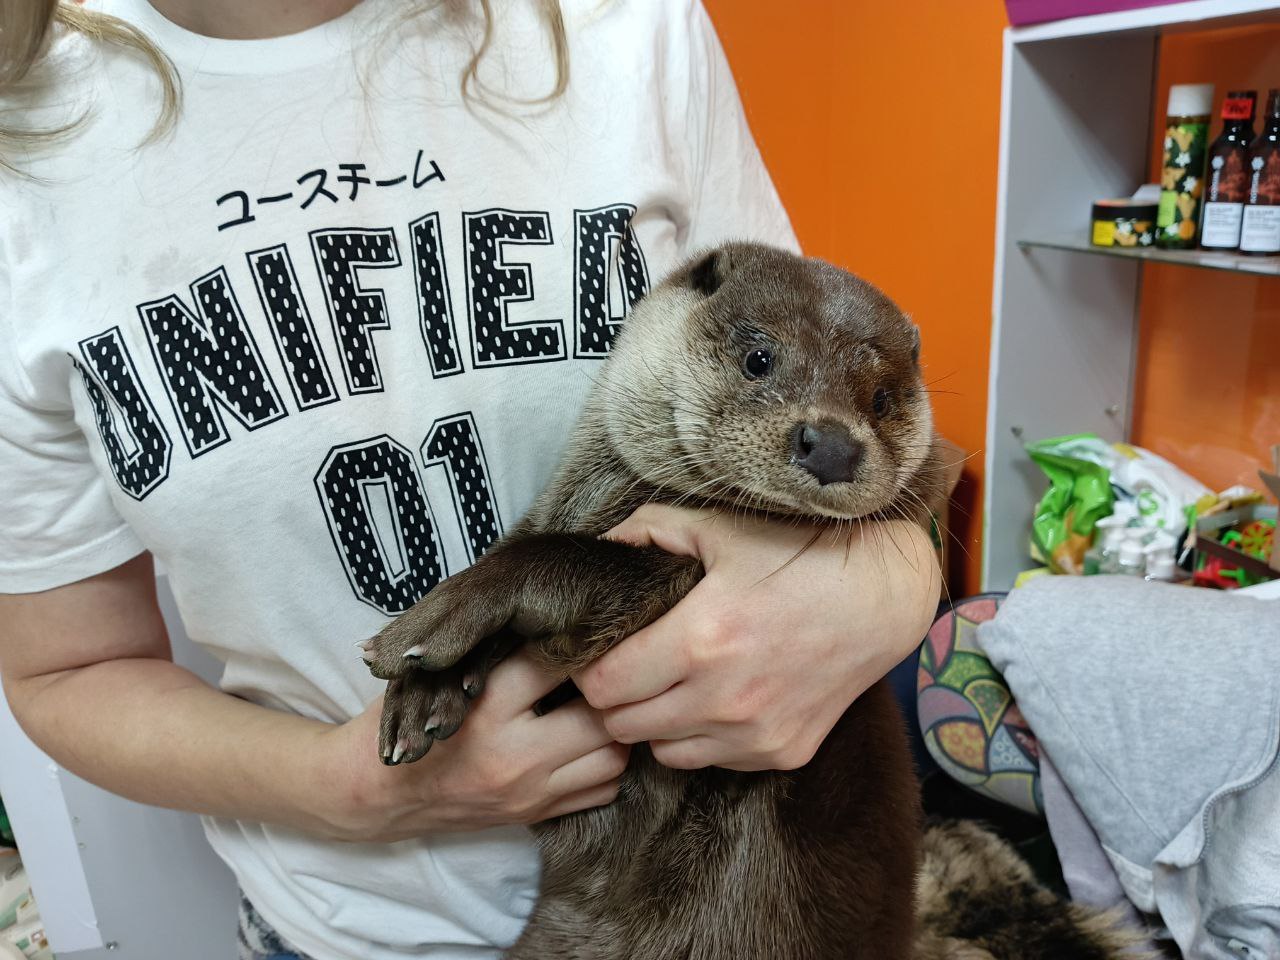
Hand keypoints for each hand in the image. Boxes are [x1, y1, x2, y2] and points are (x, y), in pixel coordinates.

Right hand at [319, 649, 628, 841]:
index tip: (583, 624)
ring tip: (603, 700)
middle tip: (606, 664)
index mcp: (485, 708)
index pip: (556, 661)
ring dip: (616, 725)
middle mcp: (512, 755)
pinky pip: (604, 789)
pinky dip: (608, 761)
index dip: (576, 637)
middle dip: (609, 686)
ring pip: (613, 754)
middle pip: (601, 714)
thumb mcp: (440, 670)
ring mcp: (528, 792)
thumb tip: (559, 614)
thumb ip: (494, 645)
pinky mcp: (535, 815)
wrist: (377, 791)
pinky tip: (591, 738)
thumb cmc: (410, 715)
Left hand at [575, 505, 939, 771]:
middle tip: (630, 665)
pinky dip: (700, 736)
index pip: (603, 686)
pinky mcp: (782, 752)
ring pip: (662, 751)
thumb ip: (646, 531)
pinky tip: (714, 697)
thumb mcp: (717, 527)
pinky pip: (711, 760)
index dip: (590, 668)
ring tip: (671, 682)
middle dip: (615, 697)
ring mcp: (755, 734)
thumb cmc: (797, 554)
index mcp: (699, 640)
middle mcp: (725, 699)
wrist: (881, 596)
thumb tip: (597, 546)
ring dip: (655, 721)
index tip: (600, 649)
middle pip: (624, 725)